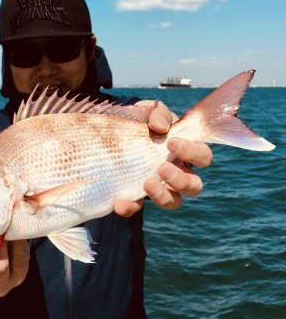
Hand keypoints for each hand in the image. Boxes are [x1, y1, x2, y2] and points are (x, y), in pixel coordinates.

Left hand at [114, 100, 211, 215]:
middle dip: (181, 179)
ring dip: (163, 196)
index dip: (192, 153)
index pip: (203, 156)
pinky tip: (119, 203)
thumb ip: (158, 113)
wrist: (116, 131)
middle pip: (194, 186)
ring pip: (175, 201)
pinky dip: (130, 207)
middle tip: (162, 167)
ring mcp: (160, 187)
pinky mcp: (137, 196)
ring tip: (147, 183)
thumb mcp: (149, 111)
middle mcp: (178, 172)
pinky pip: (138, 207)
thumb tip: (159, 125)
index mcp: (186, 151)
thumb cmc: (143, 121)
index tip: (171, 143)